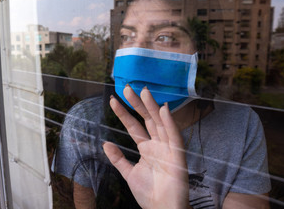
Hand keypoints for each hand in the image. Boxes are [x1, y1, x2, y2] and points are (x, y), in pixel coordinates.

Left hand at [103, 86, 188, 208]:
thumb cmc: (149, 194)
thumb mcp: (129, 174)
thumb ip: (118, 159)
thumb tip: (106, 144)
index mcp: (147, 148)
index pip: (133, 127)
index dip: (124, 114)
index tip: (113, 100)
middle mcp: (158, 145)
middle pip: (147, 120)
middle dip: (137, 104)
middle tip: (127, 88)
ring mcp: (168, 148)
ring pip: (160, 123)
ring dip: (152, 107)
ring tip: (143, 92)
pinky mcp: (178, 156)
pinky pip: (174, 137)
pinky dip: (169, 123)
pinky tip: (163, 110)